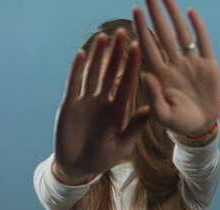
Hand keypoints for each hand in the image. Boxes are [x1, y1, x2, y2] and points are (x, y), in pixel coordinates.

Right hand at [53, 29, 149, 180]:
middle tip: (122, 32)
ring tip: (103, 37)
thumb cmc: (102, 159)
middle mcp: (103, 102)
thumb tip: (149, 109)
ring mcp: (86, 102)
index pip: (127, 83)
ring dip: (97, 56)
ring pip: (93, 74)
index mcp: (118, 110)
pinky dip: (77, 70)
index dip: (132, 65)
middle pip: (111, 73)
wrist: (78, 167)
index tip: (139, 47)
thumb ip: (134, 127)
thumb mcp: (121, 146)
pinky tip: (81, 54)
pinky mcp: (70, 105)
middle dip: (116, 54)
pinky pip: (74, 84)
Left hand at [132, 0, 219, 136]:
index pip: (148, 46)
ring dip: (174, 15)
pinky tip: (190, 12)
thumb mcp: (163, 115)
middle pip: (163, 33)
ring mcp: (190, 62)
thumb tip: (145, 75)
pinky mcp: (208, 64)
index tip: (135, 10)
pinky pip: (202, 42)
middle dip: (155, 14)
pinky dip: (197, 27)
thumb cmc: (178, 122)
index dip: (142, 28)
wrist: (201, 125)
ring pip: (181, 33)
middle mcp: (174, 64)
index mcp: (160, 74)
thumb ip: (153, 97)